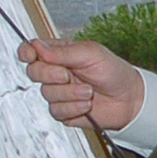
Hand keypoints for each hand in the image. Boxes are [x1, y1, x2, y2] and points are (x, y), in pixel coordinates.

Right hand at [19, 38, 146, 131]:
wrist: (129, 99)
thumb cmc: (114, 72)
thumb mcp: (91, 54)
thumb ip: (63, 52)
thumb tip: (37, 46)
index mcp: (60, 54)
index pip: (31, 51)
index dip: (26, 52)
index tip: (31, 56)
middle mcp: (56, 73)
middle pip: (33, 72)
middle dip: (50, 74)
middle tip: (68, 75)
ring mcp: (59, 92)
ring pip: (46, 94)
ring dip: (69, 93)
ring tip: (89, 91)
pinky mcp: (64, 111)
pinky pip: (56, 111)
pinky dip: (73, 107)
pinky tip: (87, 104)